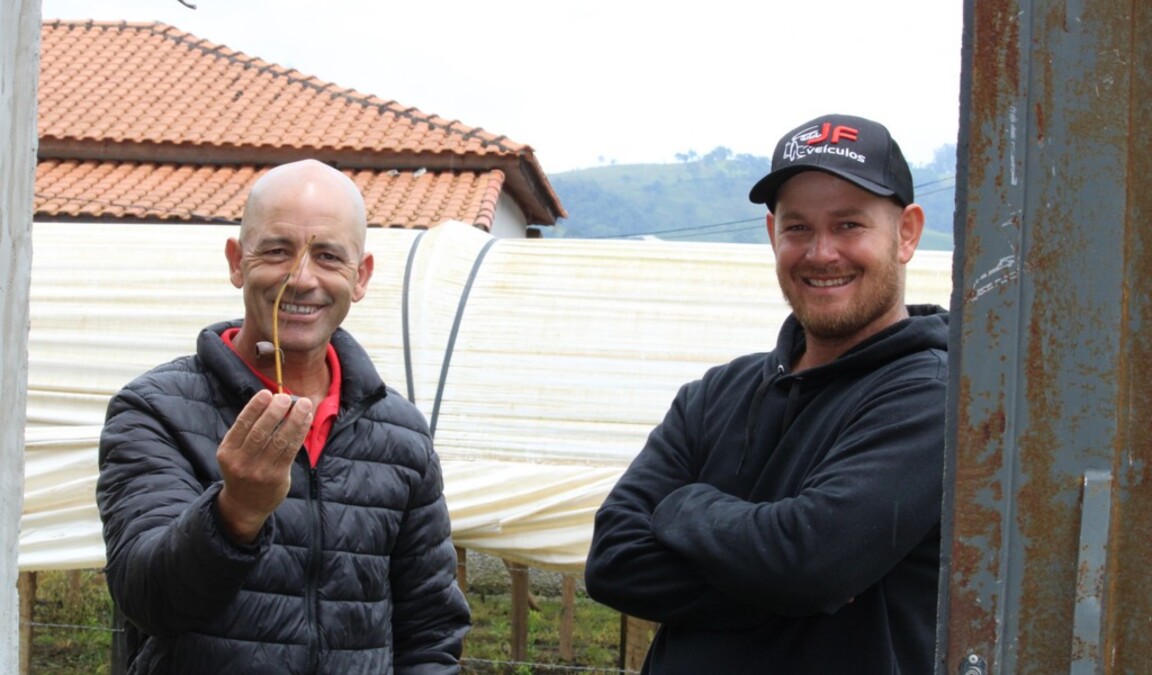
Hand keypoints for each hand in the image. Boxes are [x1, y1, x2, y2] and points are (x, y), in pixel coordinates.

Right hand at [216, 390, 313, 543]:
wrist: (244, 505)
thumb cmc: (243, 468)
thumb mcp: (235, 451)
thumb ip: (249, 430)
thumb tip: (272, 399)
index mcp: (227, 451)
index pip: (242, 425)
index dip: (255, 407)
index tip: (267, 393)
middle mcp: (241, 462)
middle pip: (261, 432)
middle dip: (275, 411)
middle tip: (286, 397)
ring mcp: (259, 471)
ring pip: (280, 440)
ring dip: (294, 419)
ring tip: (304, 404)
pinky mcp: (277, 478)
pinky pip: (291, 450)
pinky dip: (300, 432)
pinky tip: (307, 419)